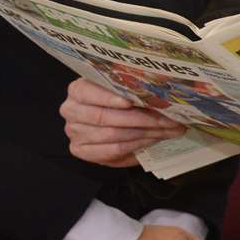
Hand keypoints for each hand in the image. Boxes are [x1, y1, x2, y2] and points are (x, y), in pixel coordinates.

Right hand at [62, 79, 187, 165]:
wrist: (109, 118)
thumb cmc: (118, 99)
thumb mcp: (122, 89)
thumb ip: (131, 89)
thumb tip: (160, 93)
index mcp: (78, 89)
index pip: (88, 92)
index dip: (109, 97)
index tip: (130, 101)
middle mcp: (71, 110)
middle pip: (104, 117)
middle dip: (140, 118)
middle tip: (167, 119)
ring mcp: (74, 132)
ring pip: (111, 134)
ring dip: (144, 133)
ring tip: (167, 130)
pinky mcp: (80, 150)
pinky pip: (112, 150)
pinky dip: (136, 145)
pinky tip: (153, 140)